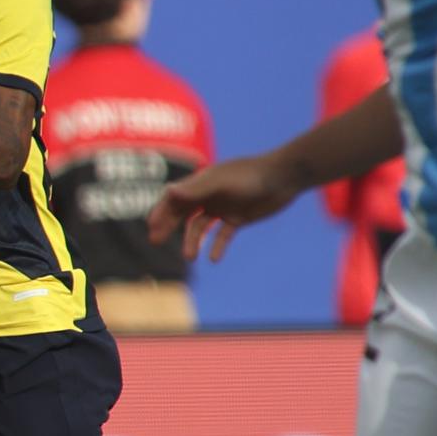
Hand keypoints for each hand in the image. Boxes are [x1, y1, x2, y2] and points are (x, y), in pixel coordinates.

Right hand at [147, 154, 298, 262]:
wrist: (284, 177)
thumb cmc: (251, 175)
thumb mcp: (221, 183)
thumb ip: (195, 189)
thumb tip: (168, 192)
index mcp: (200, 184)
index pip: (174, 198)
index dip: (161, 211)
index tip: (151, 226)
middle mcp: (208, 196)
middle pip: (182, 213)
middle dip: (168, 227)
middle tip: (155, 241)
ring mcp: (222, 208)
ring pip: (200, 227)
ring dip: (192, 242)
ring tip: (190, 257)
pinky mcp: (238, 218)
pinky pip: (222, 236)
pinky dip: (217, 247)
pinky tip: (213, 259)